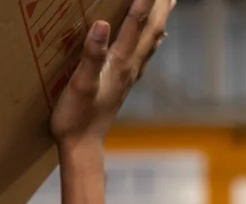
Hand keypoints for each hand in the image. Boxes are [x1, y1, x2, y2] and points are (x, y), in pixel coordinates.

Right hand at [49, 0, 172, 151]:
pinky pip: (145, 54)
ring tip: (169, 1)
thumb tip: (101, 24)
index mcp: (120, 62)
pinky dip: (153, 38)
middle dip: (160, 5)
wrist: (82, 147)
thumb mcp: (79, 84)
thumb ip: (92, 54)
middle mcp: (130, 66)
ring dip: (161, 18)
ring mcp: (129, 76)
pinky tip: (156, 38)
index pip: (136, 22)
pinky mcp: (124, 84)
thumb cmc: (76, 118)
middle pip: (152, 29)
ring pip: (152, 40)